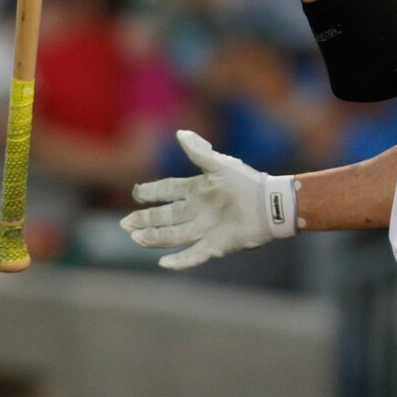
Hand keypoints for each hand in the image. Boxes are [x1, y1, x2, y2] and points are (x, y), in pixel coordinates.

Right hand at [120, 130, 296, 269]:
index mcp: (197, 189)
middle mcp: (197, 210)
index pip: (168, 190)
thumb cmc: (246, 180)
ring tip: (135, 237)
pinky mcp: (215, 245)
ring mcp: (205, 229)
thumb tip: (179, 133)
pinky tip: (163, 263)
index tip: (137, 192)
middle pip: (164, 216)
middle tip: (126, 223)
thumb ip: (199, 152)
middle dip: (145, 219)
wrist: (271, 203)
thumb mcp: (220, 164)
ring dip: (154, 237)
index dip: (152, 192)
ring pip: (172, 235)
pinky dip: (180, 261)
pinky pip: (194, 255)